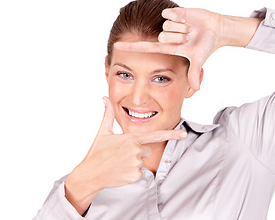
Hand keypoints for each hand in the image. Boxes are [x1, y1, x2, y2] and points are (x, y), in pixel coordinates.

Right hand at [65, 97, 187, 214]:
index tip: (184, 134)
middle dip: (137, 152)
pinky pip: (140, 173)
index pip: (156, 135)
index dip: (171, 134)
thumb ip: (108, 114)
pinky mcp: (136, 176)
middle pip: (147, 150)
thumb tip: (104, 98)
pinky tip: (120, 171)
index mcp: (131, 138)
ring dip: (134, 162)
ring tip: (119, 163)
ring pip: (142, 161)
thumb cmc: (97, 152)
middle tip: (121, 154)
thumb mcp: (103, 132)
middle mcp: (136, 150)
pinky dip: (131, 173)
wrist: (90, 174)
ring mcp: (136, 164)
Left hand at [113, 8, 223, 89]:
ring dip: (181, 28)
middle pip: (162, 36)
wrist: (216, 29)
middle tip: (189, 38)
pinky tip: (187, 19)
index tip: (116, 45)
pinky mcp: (174, 12)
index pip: (145, 47)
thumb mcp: (199, 59)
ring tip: (190, 29)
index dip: (131, 47)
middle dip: (178, 38)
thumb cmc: (207, 45)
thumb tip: (196, 88)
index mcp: (168, 47)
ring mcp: (169, 24)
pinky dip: (180, 16)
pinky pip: (169, 14)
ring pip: (166, 25)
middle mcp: (165, 35)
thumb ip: (194, 72)